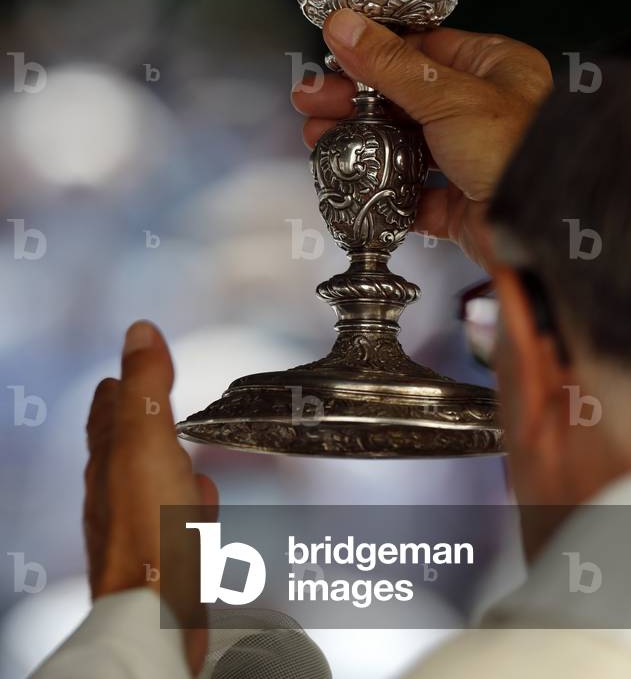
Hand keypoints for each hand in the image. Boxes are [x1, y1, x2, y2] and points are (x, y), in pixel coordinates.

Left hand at [84, 320, 217, 675]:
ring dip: (168, 461)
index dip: (119, 387)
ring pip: (154, 481)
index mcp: (110, 459)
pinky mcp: (165, 558)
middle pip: (128, 446)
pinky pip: (177, 517)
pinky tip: (202, 502)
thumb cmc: (151, 530)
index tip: (127, 369)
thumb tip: (140, 331)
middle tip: (150, 401)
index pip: (108, 412)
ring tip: (182, 447)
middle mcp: (118, 493)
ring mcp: (141, 527)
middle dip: (140, 421)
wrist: (159, 618)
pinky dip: (189, 501)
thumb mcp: (148, 442)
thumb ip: (146, 388)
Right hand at [292, 8, 551, 267]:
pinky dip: (382, 189)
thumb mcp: (446, 93)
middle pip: (406, 99)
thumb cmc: (513, 147)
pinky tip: (349, 180)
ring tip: (315, 139)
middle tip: (309, 99)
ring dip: (361, 142)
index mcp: (495, 69)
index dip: (374, 53)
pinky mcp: (461, 206)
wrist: (544, 227)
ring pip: (405, 145)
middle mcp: (485, 111)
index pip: (424, 50)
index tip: (332, 56)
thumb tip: (343, 24)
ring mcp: (472, 160)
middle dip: (355, 101)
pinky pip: (413, 195)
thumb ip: (390, 64)